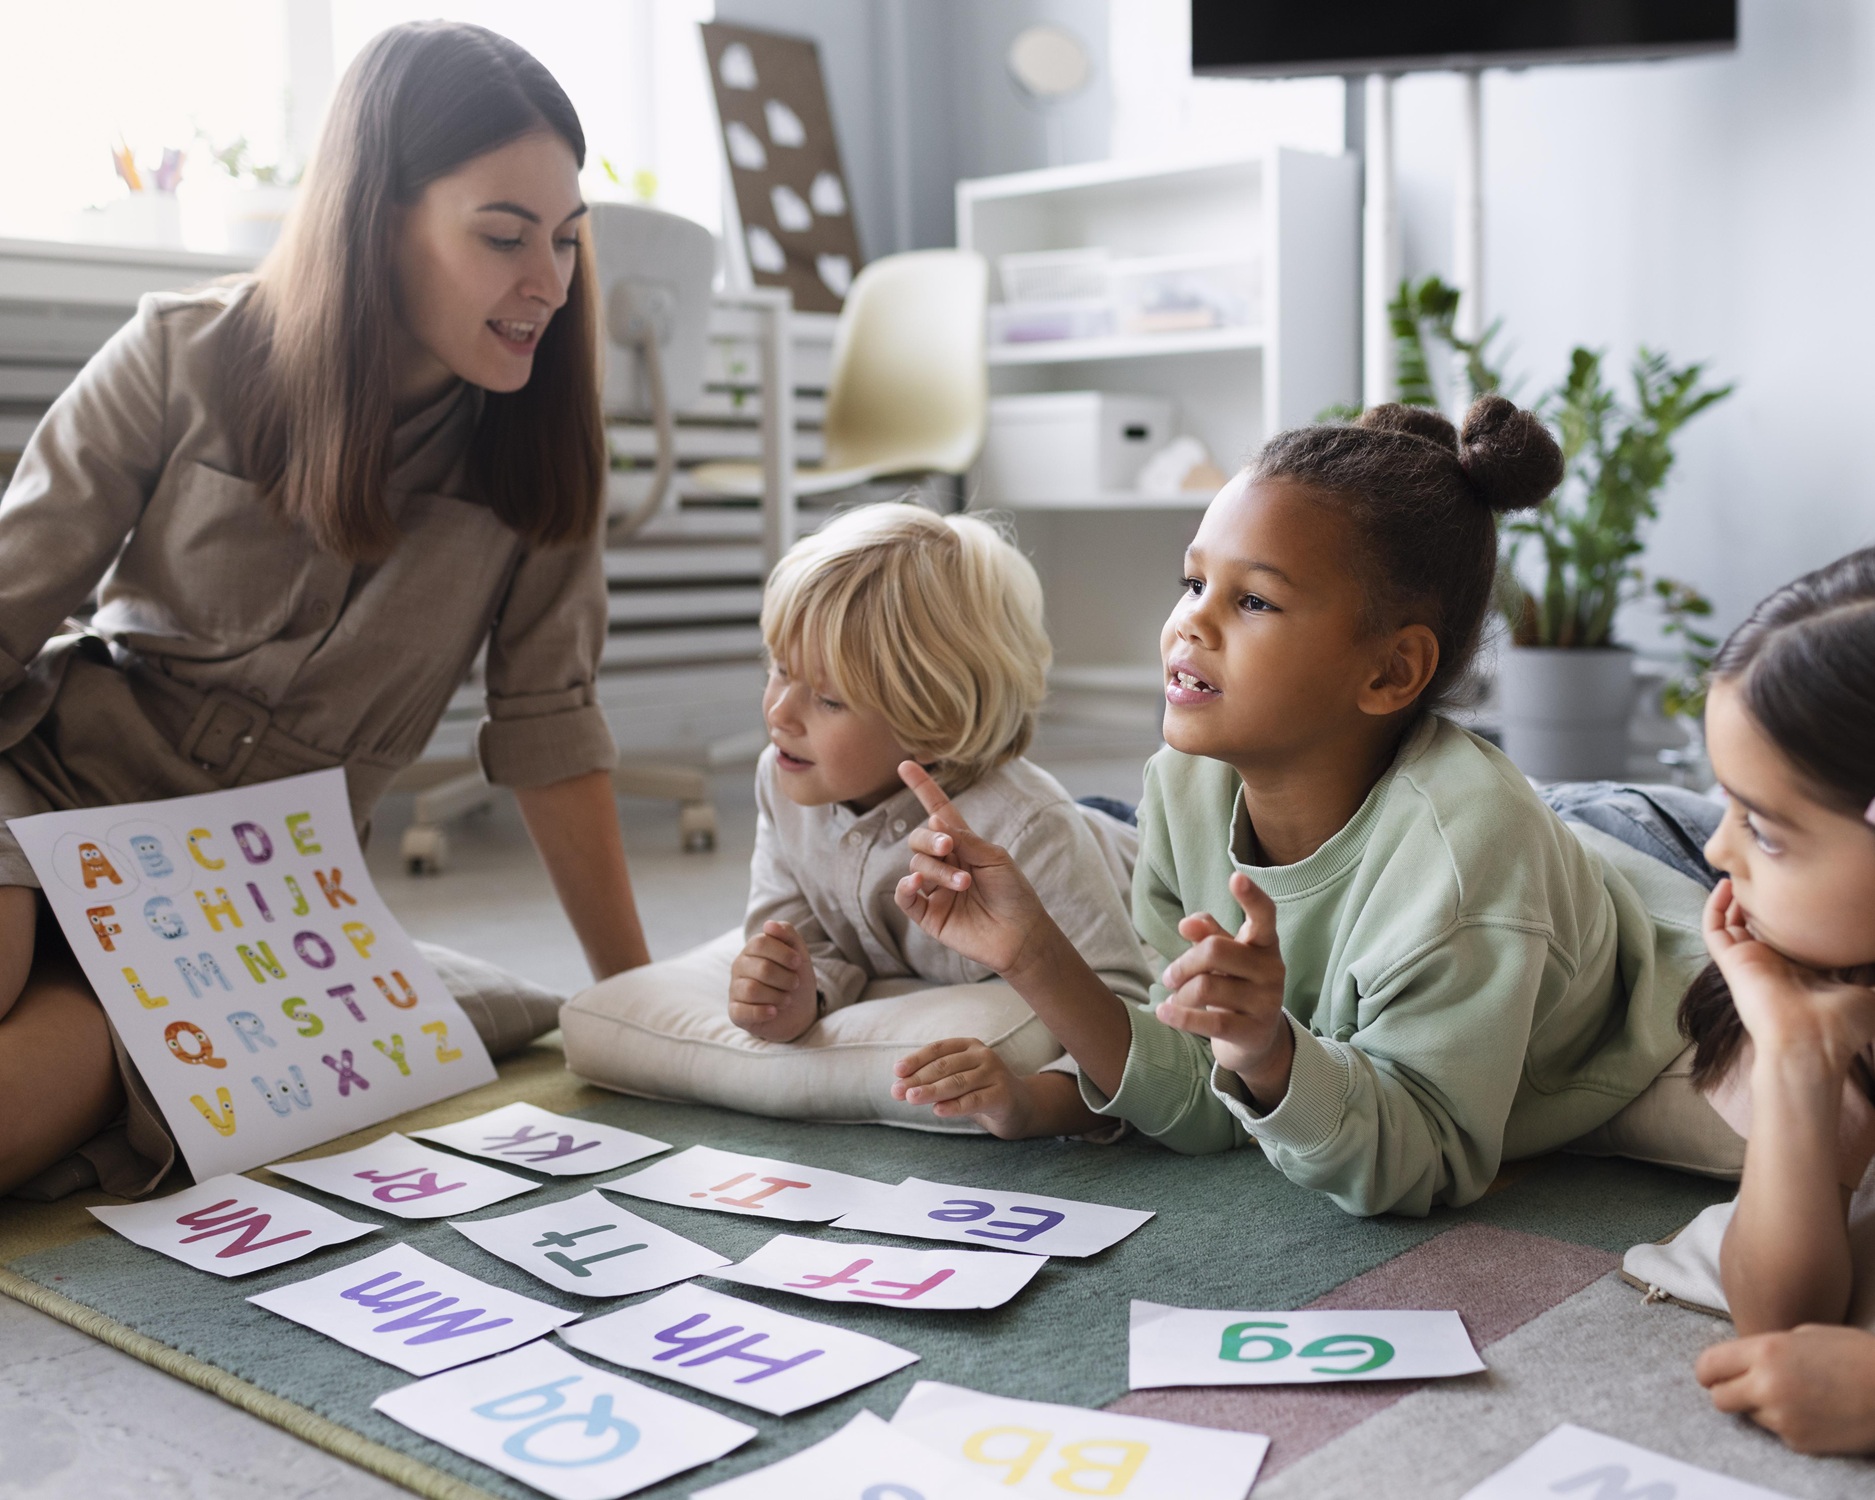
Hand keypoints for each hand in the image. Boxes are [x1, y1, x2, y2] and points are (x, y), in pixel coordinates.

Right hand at [728, 921, 818, 1041]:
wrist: (799, 1010)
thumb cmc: (795, 977)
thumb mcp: (798, 953)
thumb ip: (787, 934)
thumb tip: (769, 924)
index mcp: (752, 949)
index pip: (760, 943)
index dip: (783, 953)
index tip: (798, 963)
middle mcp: (739, 966)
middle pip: (762, 968)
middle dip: (786, 978)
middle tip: (794, 984)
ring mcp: (735, 989)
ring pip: (752, 990)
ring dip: (778, 997)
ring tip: (786, 999)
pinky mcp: (735, 1012)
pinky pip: (743, 1011)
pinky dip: (763, 1012)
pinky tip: (774, 1011)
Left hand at [892, 1038, 1042, 1137]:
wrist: (1019, 1107)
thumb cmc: (980, 1091)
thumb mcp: (958, 1080)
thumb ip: (934, 1080)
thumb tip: (900, 1085)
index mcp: (969, 1046)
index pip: (938, 1049)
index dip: (916, 1059)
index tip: (897, 1071)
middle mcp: (983, 1056)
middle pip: (945, 1066)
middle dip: (918, 1079)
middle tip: (896, 1091)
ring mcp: (994, 1074)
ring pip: (957, 1082)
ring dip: (931, 1090)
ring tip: (911, 1098)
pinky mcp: (1002, 1095)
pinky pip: (974, 1100)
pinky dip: (954, 1106)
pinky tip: (938, 1110)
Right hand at [893, 762, 1051, 978]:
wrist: (1021, 934)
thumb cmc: (1014, 893)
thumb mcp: (994, 857)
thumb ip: (965, 839)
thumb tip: (934, 823)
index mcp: (963, 844)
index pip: (936, 810)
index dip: (922, 788)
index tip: (906, 764)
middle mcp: (944, 863)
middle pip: (919, 839)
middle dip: (931, 840)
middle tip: (950, 848)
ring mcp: (934, 889)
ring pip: (917, 865)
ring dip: (938, 870)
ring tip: (964, 883)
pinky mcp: (928, 914)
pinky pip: (905, 896)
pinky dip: (907, 885)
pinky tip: (919, 882)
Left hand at [1157, 871, 1292, 1106]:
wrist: (1256, 1040)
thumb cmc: (1235, 986)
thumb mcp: (1224, 958)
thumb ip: (1208, 935)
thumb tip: (1187, 922)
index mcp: (1265, 944)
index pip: (1264, 916)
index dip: (1251, 897)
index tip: (1235, 877)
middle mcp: (1272, 969)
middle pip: (1215, 951)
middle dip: (1183, 963)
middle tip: (1169, 977)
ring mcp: (1266, 1002)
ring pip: (1206, 987)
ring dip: (1181, 993)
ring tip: (1176, 998)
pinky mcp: (1253, 1031)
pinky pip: (1210, 1021)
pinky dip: (1179, 1016)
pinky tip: (1164, 1013)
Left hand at [1697, 1325, 1874, 1454]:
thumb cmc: (1856, 1355)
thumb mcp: (1805, 1335)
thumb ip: (1767, 1348)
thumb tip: (1743, 1360)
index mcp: (1765, 1351)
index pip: (1708, 1366)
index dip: (1708, 1371)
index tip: (1712, 1374)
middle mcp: (1767, 1386)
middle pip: (1719, 1398)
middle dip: (1727, 1392)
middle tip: (1745, 1387)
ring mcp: (1783, 1418)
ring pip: (1749, 1416)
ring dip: (1760, 1408)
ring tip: (1795, 1394)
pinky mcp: (1799, 1442)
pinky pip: (1778, 1432)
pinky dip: (1787, 1424)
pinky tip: (1813, 1411)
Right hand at [1704, 879, 1874, 1074]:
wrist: (1811, 1042)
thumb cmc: (1842, 1023)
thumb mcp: (1870, 991)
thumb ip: (1872, 971)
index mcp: (1802, 967)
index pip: (1790, 932)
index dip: (1790, 910)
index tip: (1799, 888)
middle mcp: (1773, 961)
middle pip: (1758, 922)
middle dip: (1760, 898)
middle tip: (1767, 874)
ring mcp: (1749, 960)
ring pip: (1732, 922)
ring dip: (1734, 897)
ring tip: (1743, 871)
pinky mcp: (1730, 961)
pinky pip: (1714, 929)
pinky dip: (1715, 906)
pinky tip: (1726, 885)